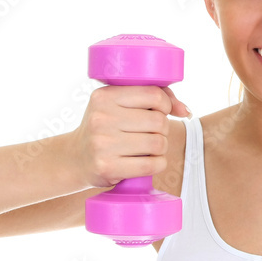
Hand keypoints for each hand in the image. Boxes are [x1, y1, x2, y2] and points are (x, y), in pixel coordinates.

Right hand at [65, 85, 190, 187]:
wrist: (75, 159)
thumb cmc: (106, 128)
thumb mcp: (118, 105)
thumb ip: (154, 99)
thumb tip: (186, 111)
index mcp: (104, 96)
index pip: (153, 94)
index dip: (166, 104)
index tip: (161, 111)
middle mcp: (101, 117)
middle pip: (159, 121)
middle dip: (163, 129)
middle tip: (152, 133)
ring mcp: (103, 143)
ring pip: (158, 143)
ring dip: (161, 148)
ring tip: (149, 148)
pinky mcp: (107, 166)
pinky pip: (151, 165)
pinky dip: (158, 164)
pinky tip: (150, 162)